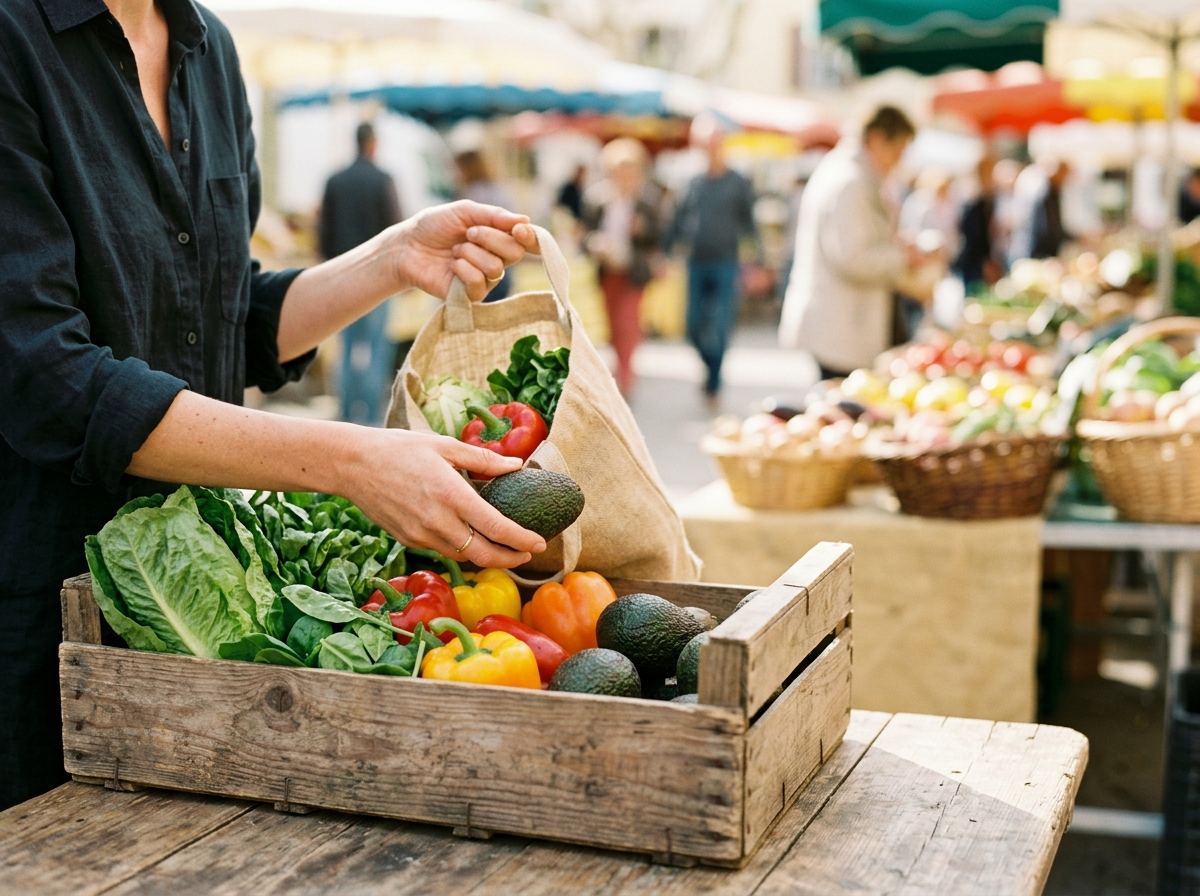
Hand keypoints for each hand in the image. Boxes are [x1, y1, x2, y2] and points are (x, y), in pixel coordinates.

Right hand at [344, 427, 546, 568]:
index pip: (497, 528)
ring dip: (488, 557)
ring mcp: (421, 535)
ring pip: (463, 557)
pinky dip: (463, 550)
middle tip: (527, 554)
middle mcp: (438, 521)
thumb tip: (516, 465)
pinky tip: (471, 539)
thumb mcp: (444, 446)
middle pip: (484, 554)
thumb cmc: (399, 449)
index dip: (522, 540)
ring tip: (505, 549)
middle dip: (511, 559)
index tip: (540, 543)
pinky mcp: (409, 540)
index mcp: (451, 494)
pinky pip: (443, 551)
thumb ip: (483, 459)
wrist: (353, 464)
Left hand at [386, 200, 540, 300]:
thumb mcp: (464, 211)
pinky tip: (452, 265)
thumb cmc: (435, 226)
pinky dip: (464, 270)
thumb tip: (526, 219)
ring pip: (496, 267)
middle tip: (469, 234)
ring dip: (471, 253)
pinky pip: (479, 283)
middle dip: (491, 238)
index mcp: (499, 237)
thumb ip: (494, 215)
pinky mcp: (470, 295)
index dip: (529, 237)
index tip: (518, 229)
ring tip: (454, 251)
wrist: (408, 246)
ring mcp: (485, 278)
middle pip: (515, 253)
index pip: (527, 241)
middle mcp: (496, 258)